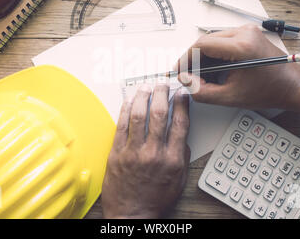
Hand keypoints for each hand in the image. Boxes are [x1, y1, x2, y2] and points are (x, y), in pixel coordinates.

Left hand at [101, 84, 189, 218]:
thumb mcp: (178, 181)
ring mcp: (133, 152)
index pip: (180, 123)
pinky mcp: (117, 153)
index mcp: (172, 159)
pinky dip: (125, 109)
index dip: (181, 104)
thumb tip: (182, 134)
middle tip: (163, 84)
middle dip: (162, 94)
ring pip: (138, 115)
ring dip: (143, 97)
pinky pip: (120, 125)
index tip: (181, 94)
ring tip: (146, 86)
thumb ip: (182, 156)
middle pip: (159, 114)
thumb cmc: (155, 199)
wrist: (132, 215)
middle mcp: (153, 153)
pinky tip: (129, 100)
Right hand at [176, 25, 299, 112]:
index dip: (186, 58)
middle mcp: (244, 33)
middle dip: (193, 59)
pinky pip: (223, 40)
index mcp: (241, 46)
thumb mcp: (231, 97)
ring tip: (201, 74)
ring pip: (213, 39)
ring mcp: (247, 31)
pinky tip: (213, 68)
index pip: (202, 45)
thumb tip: (185, 81)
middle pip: (206, 41)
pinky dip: (214, 53)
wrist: (292, 85)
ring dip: (203, 56)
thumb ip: (202, 92)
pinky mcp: (248, 34)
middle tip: (188, 75)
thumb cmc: (269, 90)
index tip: (179, 70)